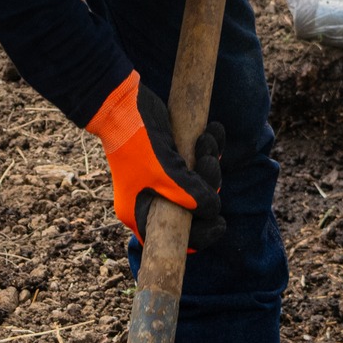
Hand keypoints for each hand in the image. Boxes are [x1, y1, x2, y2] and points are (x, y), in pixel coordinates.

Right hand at [86, 71, 225, 246]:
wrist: (122, 104)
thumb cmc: (137, 143)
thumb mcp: (166, 176)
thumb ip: (191, 198)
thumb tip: (213, 209)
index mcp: (141, 213)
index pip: (173, 238)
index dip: (200, 236)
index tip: (220, 222)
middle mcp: (151, 199)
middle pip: (193, 209)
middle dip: (209, 185)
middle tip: (208, 162)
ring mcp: (162, 178)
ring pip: (199, 184)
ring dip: (210, 161)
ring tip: (205, 141)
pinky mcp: (172, 157)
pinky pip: (198, 161)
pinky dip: (210, 147)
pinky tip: (213, 130)